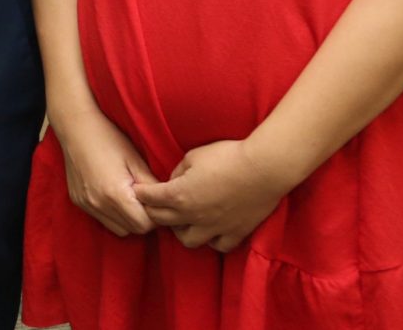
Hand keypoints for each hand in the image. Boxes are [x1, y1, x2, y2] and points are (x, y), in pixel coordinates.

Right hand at [54, 109, 159, 237]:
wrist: (75, 126)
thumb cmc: (108, 138)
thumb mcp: (135, 160)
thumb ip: (151, 186)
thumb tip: (166, 203)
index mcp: (115, 195)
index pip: (144, 224)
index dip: (155, 215)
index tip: (157, 201)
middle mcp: (98, 204)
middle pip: (132, 229)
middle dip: (143, 219)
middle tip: (147, 199)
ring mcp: (86, 204)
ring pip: (117, 229)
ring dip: (128, 219)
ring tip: (131, 198)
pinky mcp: (78, 201)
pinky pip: (102, 218)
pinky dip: (113, 213)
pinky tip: (114, 194)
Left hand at [132, 139, 292, 252]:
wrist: (264, 169)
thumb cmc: (227, 156)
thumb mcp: (193, 156)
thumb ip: (177, 171)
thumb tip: (173, 181)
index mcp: (178, 195)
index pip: (149, 199)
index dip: (140, 193)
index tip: (138, 190)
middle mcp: (193, 216)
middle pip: (162, 221)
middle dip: (153, 211)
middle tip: (155, 203)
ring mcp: (215, 228)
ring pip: (188, 240)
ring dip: (180, 230)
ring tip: (183, 219)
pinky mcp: (236, 232)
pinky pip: (218, 246)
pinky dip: (211, 240)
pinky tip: (210, 229)